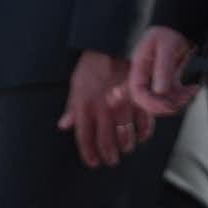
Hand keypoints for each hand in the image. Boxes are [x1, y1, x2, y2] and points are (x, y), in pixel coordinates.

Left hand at [55, 50, 136, 167]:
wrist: (113, 46)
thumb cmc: (93, 66)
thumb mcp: (76, 85)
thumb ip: (71, 108)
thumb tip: (64, 126)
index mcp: (84, 107)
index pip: (85, 139)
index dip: (89, 155)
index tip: (93, 162)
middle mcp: (103, 110)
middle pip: (106, 143)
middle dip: (109, 156)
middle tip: (111, 160)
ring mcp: (122, 106)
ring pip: (126, 138)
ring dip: (126, 147)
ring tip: (125, 149)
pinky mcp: (139, 100)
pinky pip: (144, 125)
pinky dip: (143, 134)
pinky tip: (140, 136)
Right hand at [114, 25, 202, 136]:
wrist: (177, 29)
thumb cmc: (168, 34)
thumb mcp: (166, 50)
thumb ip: (162, 71)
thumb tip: (159, 92)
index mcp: (139, 68)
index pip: (138, 93)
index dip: (151, 103)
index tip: (168, 105)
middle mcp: (145, 77)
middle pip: (150, 102)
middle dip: (167, 104)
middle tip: (184, 99)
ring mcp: (155, 81)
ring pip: (163, 101)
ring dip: (179, 100)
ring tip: (192, 91)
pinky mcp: (166, 82)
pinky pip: (173, 96)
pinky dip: (185, 95)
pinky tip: (194, 88)